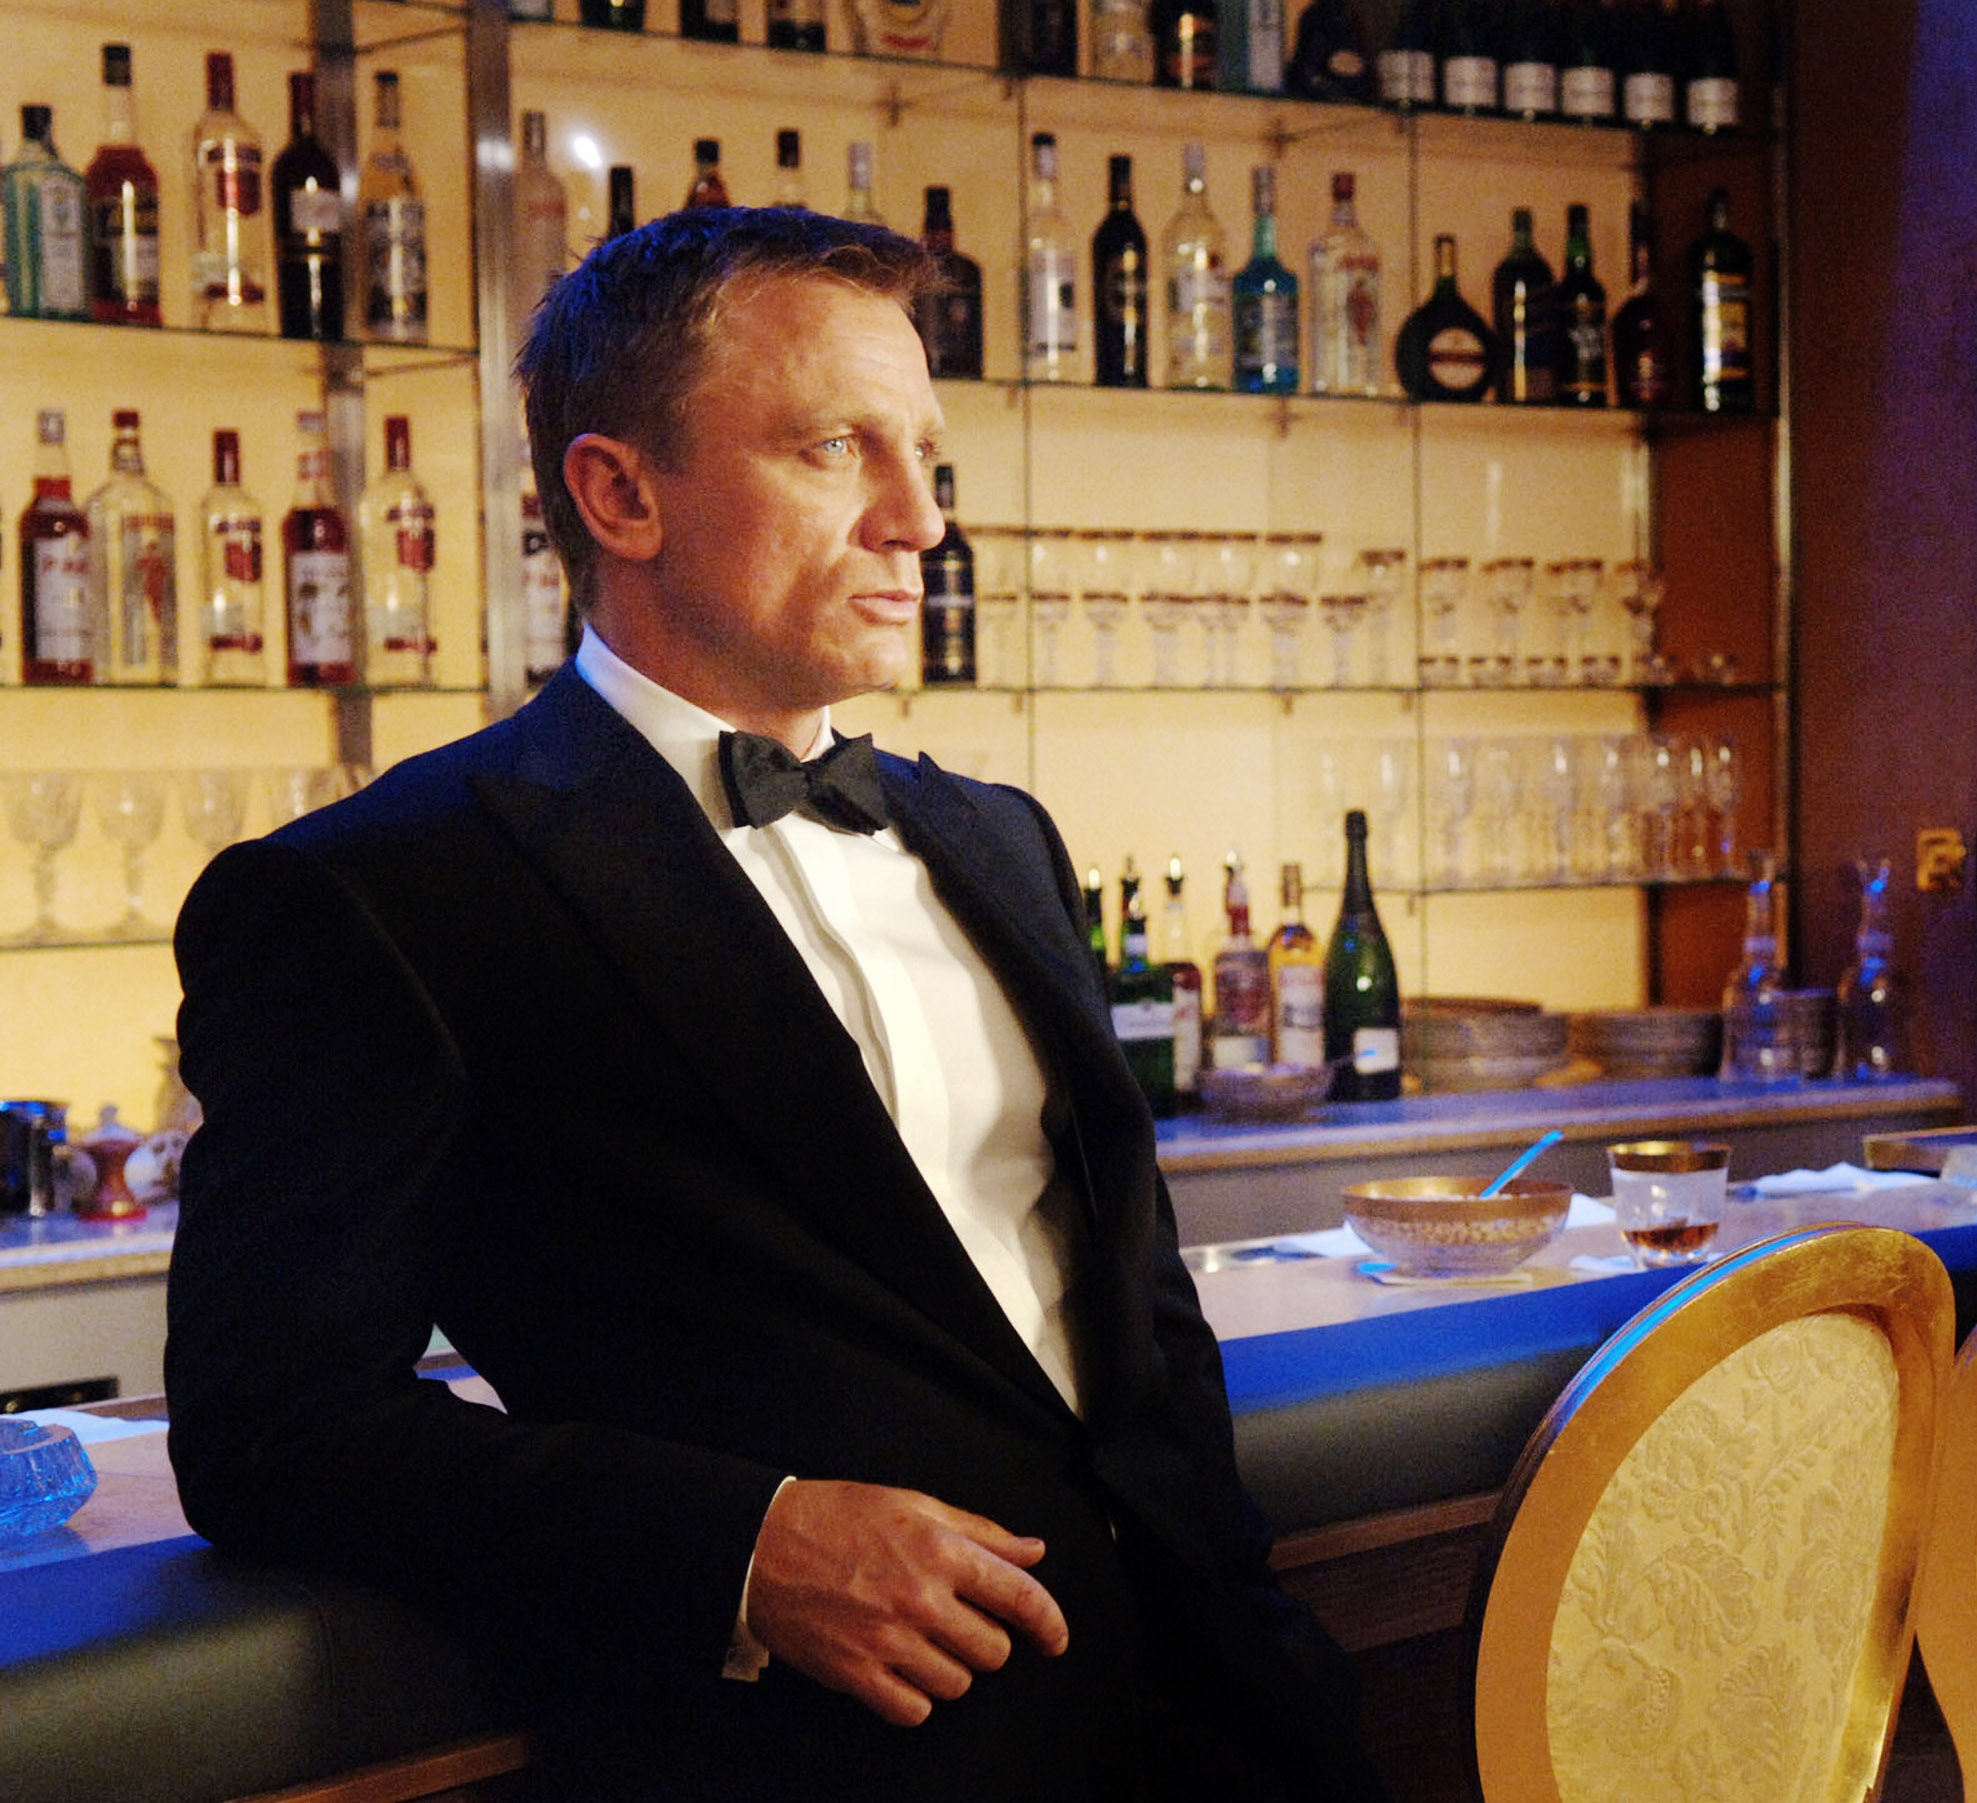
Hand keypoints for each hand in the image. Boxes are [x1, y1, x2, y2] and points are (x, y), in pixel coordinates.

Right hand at [743, 1478, 1069, 1726]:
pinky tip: (900, 1670)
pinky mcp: (856, 1674)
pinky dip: (914, 1698)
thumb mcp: (913, 1504)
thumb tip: (1033, 1552)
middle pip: (993, 1651)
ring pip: (957, 1685)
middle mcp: (921, 1599)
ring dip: (949, 1669)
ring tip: (922, 1642)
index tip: (1055, 1640)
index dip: (1050, 1624)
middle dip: (984, 1640)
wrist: (763, 1545)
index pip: (1021, 1597)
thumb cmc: (838, 1517)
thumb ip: (980, 1532)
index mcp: (941, 1551)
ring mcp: (888, 1641)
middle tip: (957, 1623)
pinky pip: (914, 1711)